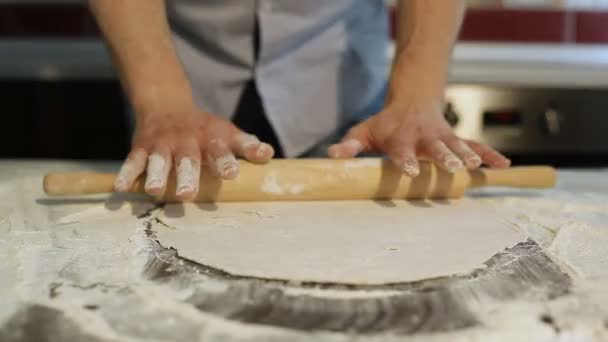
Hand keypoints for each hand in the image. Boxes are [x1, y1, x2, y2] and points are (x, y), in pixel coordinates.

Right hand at [113, 106, 273, 200]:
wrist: (167, 106)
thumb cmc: (204, 129)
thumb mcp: (227, 133)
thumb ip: (246, 146)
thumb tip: (269, 155)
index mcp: (209, 137)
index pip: (219, 149)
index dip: (225, 160)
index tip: (231, 174)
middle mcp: (185, 140)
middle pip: (186, 158)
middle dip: (187, 175)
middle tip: (188, 194)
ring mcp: (161, 144)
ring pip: (158, 160)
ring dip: (157, 175)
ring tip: (156, 191)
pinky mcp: (141, 148)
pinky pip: (132, 162)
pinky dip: (126, 174)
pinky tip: (123, 189)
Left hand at [328, 99, 509, 176]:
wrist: (412, 101)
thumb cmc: (385, 124)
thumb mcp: (364, 131)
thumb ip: (350, 145)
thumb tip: (331, 156)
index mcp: (400, 137)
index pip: (402, 149)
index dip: (406, 160)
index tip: (410, 172)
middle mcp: (424, 136)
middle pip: (435, 147)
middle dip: (444, 157)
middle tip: (452, 168)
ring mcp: (443, 137)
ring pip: (458, 144)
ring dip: (468, 155)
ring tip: (476, 166)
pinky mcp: (456, 139)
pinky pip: (476, 144)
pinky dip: (489, 154)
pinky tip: (503, 165)